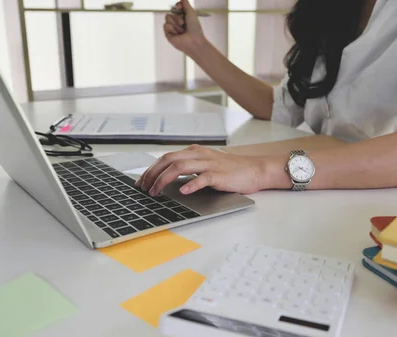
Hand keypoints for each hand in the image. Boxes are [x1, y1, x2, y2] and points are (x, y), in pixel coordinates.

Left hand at [135, 145, 278, 195]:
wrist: (255, 170)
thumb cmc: (231, 170)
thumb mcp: (207, 165)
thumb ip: (190, 168)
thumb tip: (168, 179)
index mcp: (195, 151)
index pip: (167, 157)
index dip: (151, 169)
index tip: (141, 182)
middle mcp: (200, 154)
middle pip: (168, 160)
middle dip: (152, 174)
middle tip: (143, 188)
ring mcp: (209, 164)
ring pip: (180, 167)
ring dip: (163, 180)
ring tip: (155, 192)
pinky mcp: (219, 175)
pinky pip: (202, 178)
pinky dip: (190, 185)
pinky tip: (183, 192)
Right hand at [164, 0, 204, 53]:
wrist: (193, 40)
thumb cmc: (194, 28)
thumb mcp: (191, 12)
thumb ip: (185, 3)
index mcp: (183, 16)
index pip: (176, 7)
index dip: (177, 6)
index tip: (179, 8)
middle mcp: (177, 21)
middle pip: (171, 11)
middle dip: (177, 16)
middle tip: (183, 23)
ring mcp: (172, 27)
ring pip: (167, 17)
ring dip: (175, 23)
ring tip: (181, 31)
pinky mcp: (168, 33)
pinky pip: (165, 25)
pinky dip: (172, 28)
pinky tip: (177, 34)